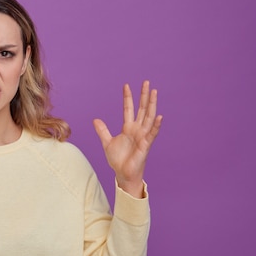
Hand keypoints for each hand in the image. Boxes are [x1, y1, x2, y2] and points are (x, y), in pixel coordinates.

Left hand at [93, 81, 161, 197]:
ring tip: (154, 92)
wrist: (123, 173)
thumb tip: (95, 120)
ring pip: (149, 117)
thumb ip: (102, 130)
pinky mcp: (146, 145)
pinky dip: (156, 125)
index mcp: (128, 128)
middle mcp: (137, 129)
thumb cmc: (118, 159)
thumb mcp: (107, 142)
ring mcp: (143, 136)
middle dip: (144, 96)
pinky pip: (152, 133)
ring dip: (152, 105)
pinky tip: (159, 116)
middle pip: (142, 109)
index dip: (128, 98)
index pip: (128, 109)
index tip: (126, 85)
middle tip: (146, 82)